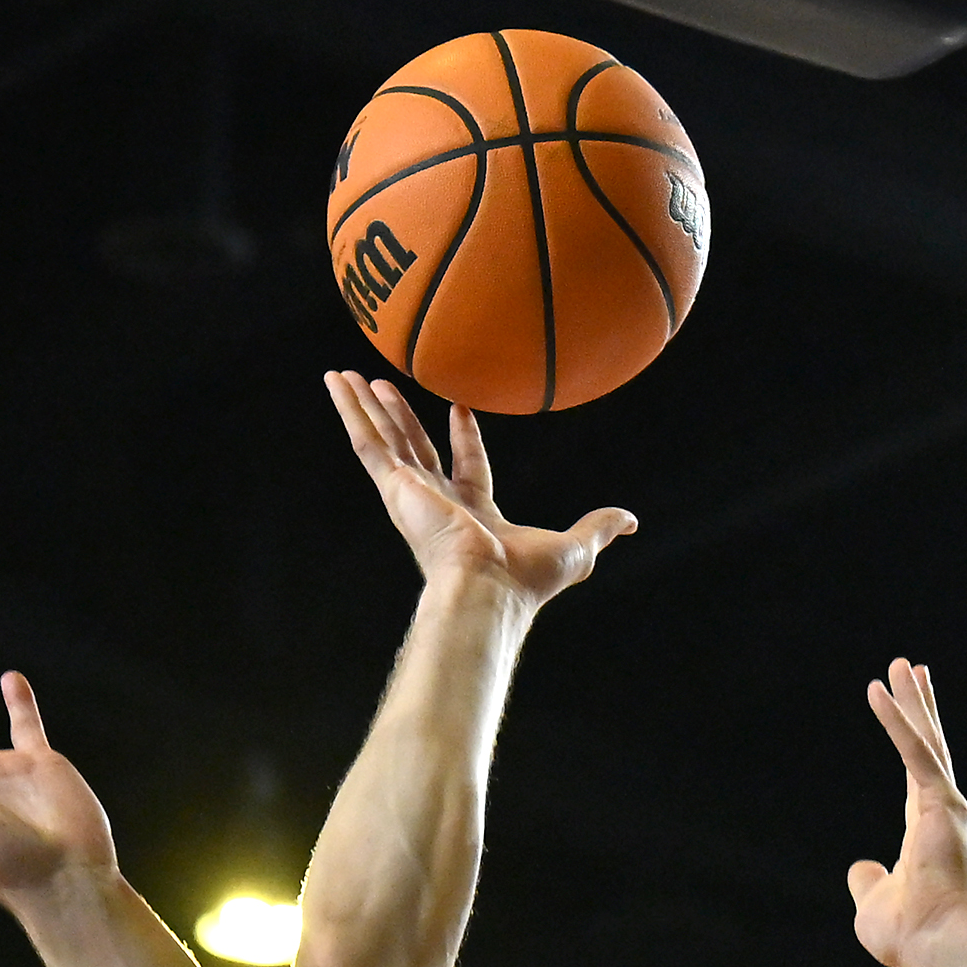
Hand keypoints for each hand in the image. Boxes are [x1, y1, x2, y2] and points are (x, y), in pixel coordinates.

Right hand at [325, 370, 635, 607]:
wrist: (489, 591)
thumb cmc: (526, 581)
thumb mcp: (576, 546)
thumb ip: (598, 527)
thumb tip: (631, 521)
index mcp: (472, 515)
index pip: (465, 467)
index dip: (464, 436)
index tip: (459, 405)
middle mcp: (435, 503)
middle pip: (413, 448)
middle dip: (399, 418)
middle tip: (384, 387)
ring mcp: (411, 494)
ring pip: (382, 438)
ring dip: (363, 405)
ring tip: (344, 375)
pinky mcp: (394, 487)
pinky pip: (367, 441)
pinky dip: (349, 410)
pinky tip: (336, 382)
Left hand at [850, 660, 966, 966]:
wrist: (937, 943)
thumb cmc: (909, 933)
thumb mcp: (874, 902)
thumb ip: (868, 881)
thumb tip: (860, 868)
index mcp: (925, 829)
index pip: (917, 771)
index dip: (912, 738)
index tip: (908, 709)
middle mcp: (939, 810)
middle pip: (927, 744)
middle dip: (920, 705)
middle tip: (914, 668)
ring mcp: (942, 804)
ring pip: (924, 739)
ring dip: (912, 700)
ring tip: (903, 664)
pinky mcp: (937, 802)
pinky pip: (912, 751)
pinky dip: (896, 720)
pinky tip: (879, 691)